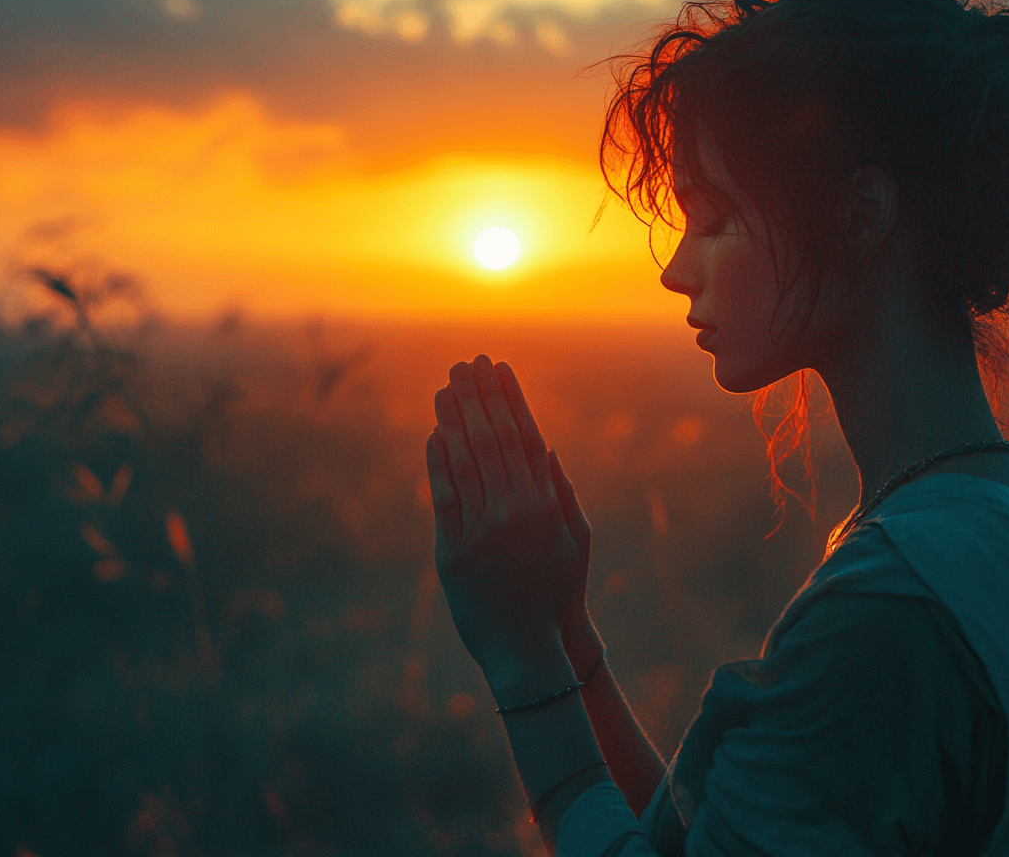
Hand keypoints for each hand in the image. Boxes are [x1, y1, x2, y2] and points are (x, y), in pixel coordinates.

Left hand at [425, 355, 593, 684]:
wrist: (528, 646)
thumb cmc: (556, 593)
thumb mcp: (574, 540)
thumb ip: (560, 492)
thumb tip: (545, 447)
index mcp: (546, 503)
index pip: (525, 436)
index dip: (510, 398)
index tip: (499, 366)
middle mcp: (515, 511)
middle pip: (493, 439)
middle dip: (479, 396)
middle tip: (466, 362)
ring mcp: (483, 530)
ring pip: (466, 461)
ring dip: (454, 418)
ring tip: (445, 386)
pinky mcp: (454, 550)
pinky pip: (444, 497)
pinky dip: (438, 462)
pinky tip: (434, 432)